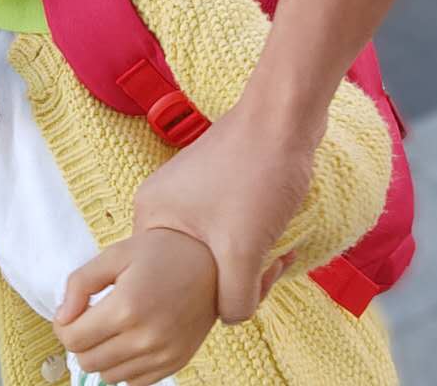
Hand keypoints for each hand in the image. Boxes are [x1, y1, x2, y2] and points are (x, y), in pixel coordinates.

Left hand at [54, 229, 216, 385]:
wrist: (210, 261)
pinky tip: (131, 339)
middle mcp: (146, 337)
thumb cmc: (161, 253)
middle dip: (81, 341)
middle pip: (87, 361)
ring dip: (102, 355)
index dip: (64, 326)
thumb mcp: (114, 255)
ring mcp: (163, 354)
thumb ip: (80, 284)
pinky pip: (134, 381)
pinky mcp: (175, 363)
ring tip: (114, 327)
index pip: (73, 339)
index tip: (72, 313)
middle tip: (91, 318)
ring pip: (108, 376)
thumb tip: (62, 316)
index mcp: (127, 307)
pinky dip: (125, 366)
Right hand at [131, 98, 319, 323]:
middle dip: (229, 281)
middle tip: (261, 278)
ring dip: (246, 262)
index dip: (197, 299)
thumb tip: (231, 318)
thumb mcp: (242, 251)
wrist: (286, 118)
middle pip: (189, 269)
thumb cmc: (257, 173)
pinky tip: (277, 244)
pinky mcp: (217, 185)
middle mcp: (163, 202)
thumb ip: (231, 299)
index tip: (234, 294)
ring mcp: (190, 192)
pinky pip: (226, 232)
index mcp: (151, 214)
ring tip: (274, 259)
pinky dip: (251, 243)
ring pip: (213, 252)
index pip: (159, 283)